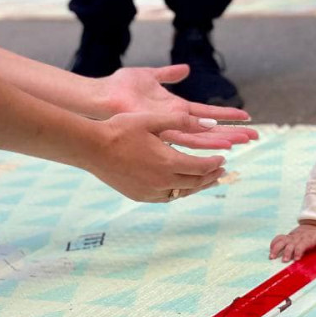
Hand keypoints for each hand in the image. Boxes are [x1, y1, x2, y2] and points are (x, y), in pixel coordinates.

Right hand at [86, 112, 229, 201]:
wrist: (92, 148)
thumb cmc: (121, 129)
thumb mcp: (152, 119)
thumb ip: (181, 122)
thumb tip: (211, 123)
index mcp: (168, 163)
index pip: (201, 167)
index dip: (214, 163)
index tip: (223, 158)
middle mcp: (161, 182)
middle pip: (195, 183)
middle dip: (211, 176)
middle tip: (221, 170)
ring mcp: (149, 192)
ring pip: (181, 193)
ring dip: (197, 186)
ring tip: (207, 180)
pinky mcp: (139, 196)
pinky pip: (166, 198)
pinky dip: (178, 192)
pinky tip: (182, 186)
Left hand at [98, 65, 258, 145]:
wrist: (102, 96)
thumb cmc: (121, 87)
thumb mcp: (151, 76)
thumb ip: (168, 74)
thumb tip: (185, 69)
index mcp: (175, 109)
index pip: (208, 114)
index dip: (226, 116)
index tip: (246, 116)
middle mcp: (176, 122)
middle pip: (211, 129)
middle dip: (233, 132)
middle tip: (255, 136)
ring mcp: (170, 127)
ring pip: (204, 137)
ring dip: (225, 138)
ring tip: (246, 140)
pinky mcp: (162, 129)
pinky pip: (189, 137)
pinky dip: (207, 140)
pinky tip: (222, 143)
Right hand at [270, 223, 315, 262]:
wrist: (315, 224)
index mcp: (307, 239)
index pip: (301, 245)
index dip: (298, 251)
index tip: (296, 258)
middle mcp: (297, 238)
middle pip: (290, 244)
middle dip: (286, 252)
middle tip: (284, 260)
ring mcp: (291, 237)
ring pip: (282, 241)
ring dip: (276, 248)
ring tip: (272, 257)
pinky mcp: (288, 237)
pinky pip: (279, 238)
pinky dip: (274, 243)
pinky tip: (270, 250)